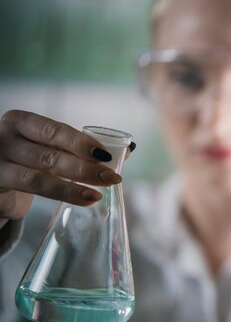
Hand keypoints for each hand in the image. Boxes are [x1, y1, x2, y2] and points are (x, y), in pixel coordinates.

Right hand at [0, 110, 122, 222]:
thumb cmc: (28, 161)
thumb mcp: (49, 149)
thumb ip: (81, 148)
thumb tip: (128, 150)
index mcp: (20, 122)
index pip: (53, 130)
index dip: (81, 142)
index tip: (107, 155)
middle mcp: (4, 138)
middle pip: (50, 153)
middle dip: (86, 166)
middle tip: (113, 177)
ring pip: (41, 175)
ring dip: (76, 184)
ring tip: (100, 193)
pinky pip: (34, 192)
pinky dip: (65, 195)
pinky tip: (86, 199)